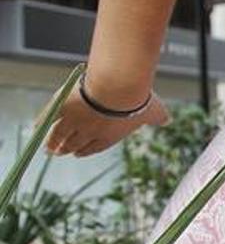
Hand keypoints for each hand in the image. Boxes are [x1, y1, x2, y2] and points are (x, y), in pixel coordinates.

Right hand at [42, 86, 170, 157]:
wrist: (117, 88)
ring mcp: (74, 122)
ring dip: (52, 143)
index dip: (86, 150)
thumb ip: (159, 117)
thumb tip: (168, 120)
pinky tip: (37, 129)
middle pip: (74, 144)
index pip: (95, 147)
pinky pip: (48, 119)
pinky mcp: (62, 109)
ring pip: (59, 136)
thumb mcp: (154, 110)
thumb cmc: (137, 100)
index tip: (78, 154)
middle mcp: (90, 133)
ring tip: (47, 148)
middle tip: (57, 152)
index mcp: (110, 136)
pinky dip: (41, 125)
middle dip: (66, 149)